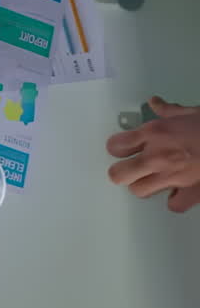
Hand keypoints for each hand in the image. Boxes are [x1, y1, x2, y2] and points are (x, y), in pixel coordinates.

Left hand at [107, 97, 199, 212]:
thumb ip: (169, 110)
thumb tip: (155, 103)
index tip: (124, 148)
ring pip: (139, 191)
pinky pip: (172, 204)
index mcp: (154, 133)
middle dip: (122, 172)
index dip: (117, 148)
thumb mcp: (191, 112)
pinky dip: (175, 199)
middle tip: (132, 169)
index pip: (115, 146)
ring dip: (145, 185)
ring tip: (155, 179)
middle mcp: (157, 156)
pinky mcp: (190, 193)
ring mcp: (172, 177)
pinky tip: (179, 191)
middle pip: (118, 174)